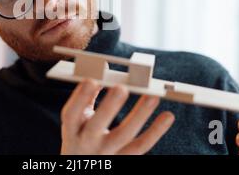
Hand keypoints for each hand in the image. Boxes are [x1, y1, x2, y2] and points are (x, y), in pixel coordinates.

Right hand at [60, 78, 174, 154]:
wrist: (82, 167)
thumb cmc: (80, 137)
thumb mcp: (76, 122)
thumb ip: (87, 98)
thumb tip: (101, 72)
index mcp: (72, 130)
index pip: (71, 114)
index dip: (80, 98)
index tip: (91, 80)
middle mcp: (86, 143)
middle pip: (96, 126)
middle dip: (108, 107)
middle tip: (121, 88)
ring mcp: (106, 154)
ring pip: (123, 136)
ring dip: (139, 115)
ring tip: (152, 97)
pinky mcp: (123, 160)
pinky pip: (141, 147)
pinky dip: (155, 131)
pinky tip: (168, 116)